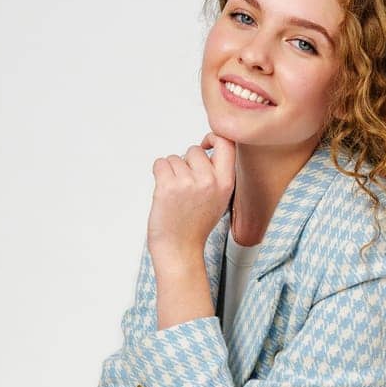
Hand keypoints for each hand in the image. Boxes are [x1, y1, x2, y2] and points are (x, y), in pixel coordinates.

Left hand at [146, 132, 236, 261]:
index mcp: (225, 183)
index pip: (226, 143)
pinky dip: (159, 173)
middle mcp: (209, 181)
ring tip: (176, 194)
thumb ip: (216, 174)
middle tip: (185, 186)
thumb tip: (207, 148)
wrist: (179, 248)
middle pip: (194, 150)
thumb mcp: (218, 199)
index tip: (205, 144)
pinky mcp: (168, 186)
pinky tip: (164, 191)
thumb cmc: (195, 225)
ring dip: (171, 171)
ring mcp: (188, 183)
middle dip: (186, 163)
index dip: (213, 137)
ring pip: (175, 158)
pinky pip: (160, 163)